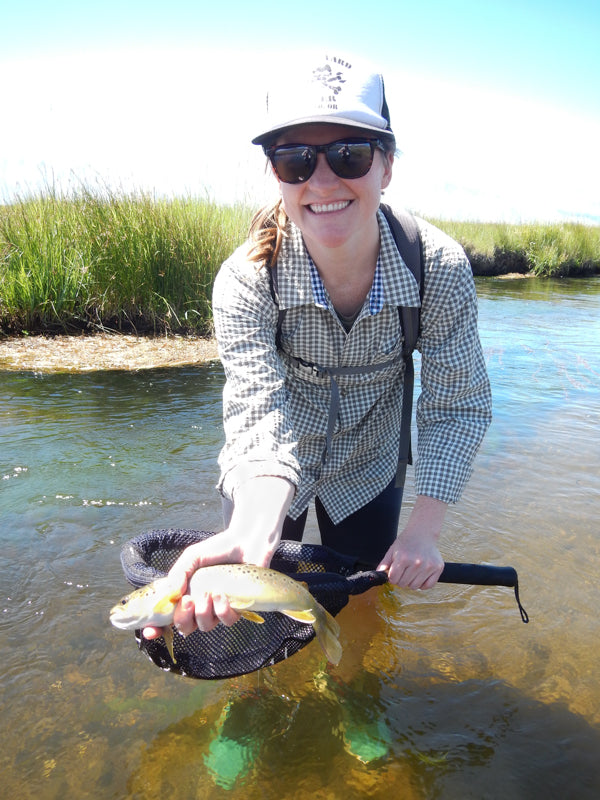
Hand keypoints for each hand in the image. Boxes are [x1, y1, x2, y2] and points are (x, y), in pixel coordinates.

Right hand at [144, 475, 294, 638]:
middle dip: (182, 618)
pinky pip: (227, 621)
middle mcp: (199, 605)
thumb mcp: (192, 557)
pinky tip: (222, 595)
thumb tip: (171, 595)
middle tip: (188, 600)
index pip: (167, 618)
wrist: (246, 542)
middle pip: (185, 627)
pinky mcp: (237, 609)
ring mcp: (217, 609)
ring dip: (203, 613)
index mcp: (184, 594)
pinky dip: (222, 610)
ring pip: (205, 626)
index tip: (150, 631)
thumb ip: (178, 573)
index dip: (156, 628)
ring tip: (209, 593)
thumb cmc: (218, 549)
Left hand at [377, 495, 446, 588]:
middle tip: (404, 571)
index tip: (395, 572)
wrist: (423, 532)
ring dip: (411, 582)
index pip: (393, 579)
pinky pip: (428, 586)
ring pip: (415, 587)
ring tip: (411, 572)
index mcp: (403, 558)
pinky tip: (420, 577)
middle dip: (401, 580)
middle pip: (403, 584)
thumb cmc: (406, 541)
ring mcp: (428, 566)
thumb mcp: (393, 549)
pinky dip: (423, 585)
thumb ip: (385, 562)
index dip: (392, 577)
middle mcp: (416, 563)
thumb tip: (378, 573)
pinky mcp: (438, 568)